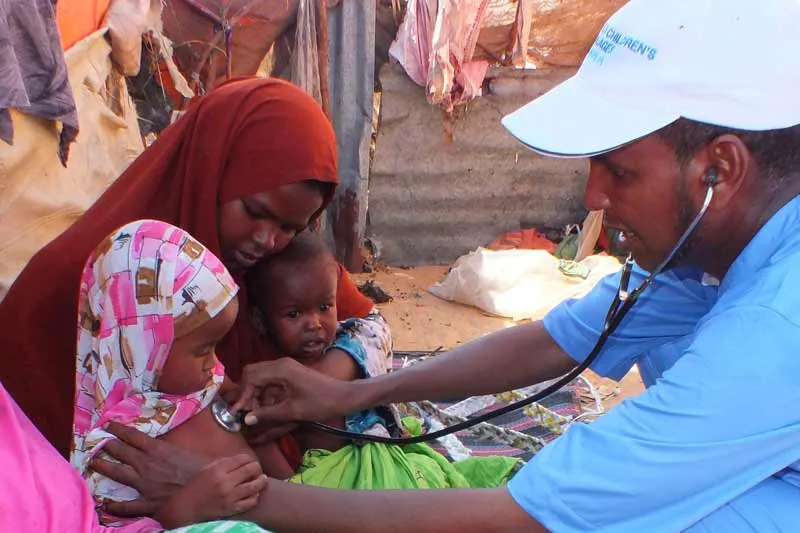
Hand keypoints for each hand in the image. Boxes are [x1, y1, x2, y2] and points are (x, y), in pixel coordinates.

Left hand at [91, 422, 204, 516]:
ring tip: (93, 463)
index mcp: (157, 449)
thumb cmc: (202, 468)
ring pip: (118, 474)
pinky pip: (127, 506)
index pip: (132, 436)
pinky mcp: (148, 503)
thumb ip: (170, 448)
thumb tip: (162, 445)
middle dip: (107, 446)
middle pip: (121, 452)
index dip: (118, 430)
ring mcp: (144, 485)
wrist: (208, 489)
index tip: (108, 425)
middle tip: (96, 442)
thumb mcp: (187, 450)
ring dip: (104, 467)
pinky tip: (106, 505)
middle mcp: (146, 465)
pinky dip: (115, 506)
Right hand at [154, 454, 267, 527]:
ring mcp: (230, 497)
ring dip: (261, 481)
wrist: (187, 507)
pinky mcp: (232, 509)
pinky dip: (255, 496)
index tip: (250, 461)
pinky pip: (251, 502)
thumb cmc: (197, 486)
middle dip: (257, 467)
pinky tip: (254, 493)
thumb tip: (242, 459)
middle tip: (257, 469)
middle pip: (251, 469)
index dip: (249, 459)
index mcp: (218, 469)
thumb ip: (224, 462)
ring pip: (254, 486)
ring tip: (262, 479)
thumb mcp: (207, 468)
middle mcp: (225, 482)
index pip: (242, 459)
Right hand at [232, 357, 353, 427]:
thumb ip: (268, 413)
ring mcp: (286, 367)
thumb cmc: (322, 403)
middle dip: (246, 393)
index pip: (251, 376)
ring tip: (255, 413)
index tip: (238, 412)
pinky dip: (263, 392)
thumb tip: (246, 418)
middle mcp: (281, 364)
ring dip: (254, 394)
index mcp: (281, 369)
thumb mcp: (293, 411)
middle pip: (252, 373)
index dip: (242, 395)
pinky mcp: (290, 373)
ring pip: (259, 377)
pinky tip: (265, 408)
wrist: (344, 396)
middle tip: (246, 412)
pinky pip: (269, 380)